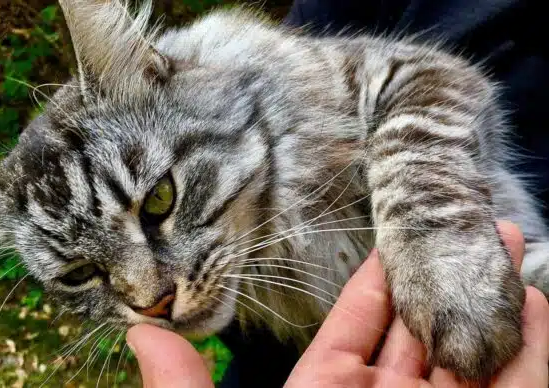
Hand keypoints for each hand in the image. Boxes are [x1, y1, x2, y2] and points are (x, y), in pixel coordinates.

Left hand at [126, 221, 548, 386]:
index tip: (394, 236)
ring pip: (472, 350)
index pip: (358, 323)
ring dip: (489, 298)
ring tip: (500, 248)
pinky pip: (518, 387)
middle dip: (441, 273)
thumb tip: (141, 331)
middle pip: (420, 326)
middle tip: (462, 224)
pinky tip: (532, 302)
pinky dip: (529, 347)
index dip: (378, 278)